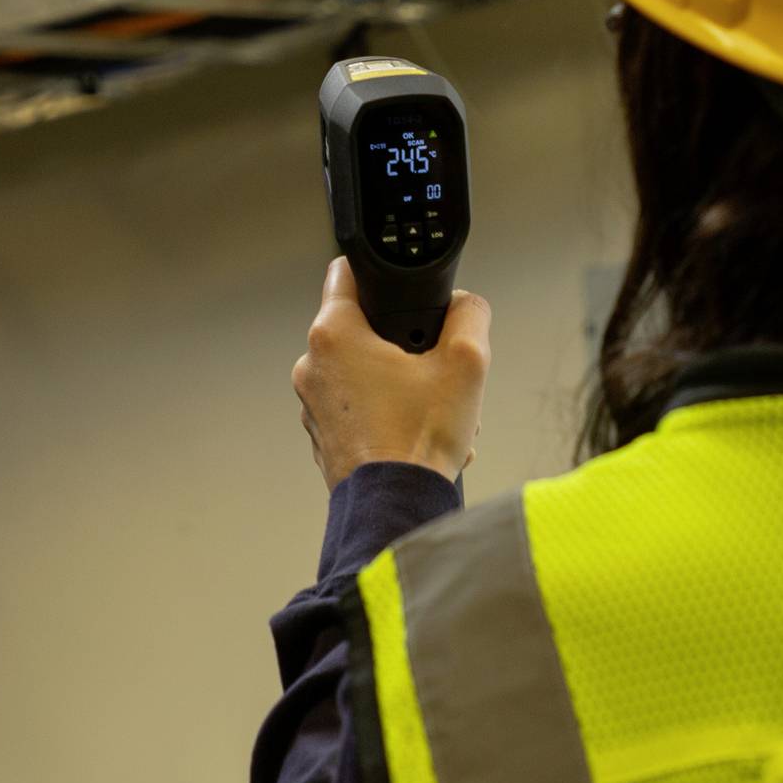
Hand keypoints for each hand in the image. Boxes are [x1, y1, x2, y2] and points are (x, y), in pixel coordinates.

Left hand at [292, 257, 490, 491]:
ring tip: (434, 412)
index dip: (379, 274)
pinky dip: (387, 413)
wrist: (396, 509)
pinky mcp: (323, 435)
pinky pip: (358, 408)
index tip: (403, 289)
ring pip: (364, 372)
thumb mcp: (467, 362)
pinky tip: (417, 434)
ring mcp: (312, 404)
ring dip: (400, 383)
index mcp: (334, 335)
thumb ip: (470, 314)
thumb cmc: (420, 439)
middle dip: (404, 344)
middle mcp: (312, 366)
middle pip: (363, 328)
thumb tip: (466, 304)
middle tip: (434, 369)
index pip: (345, 272)